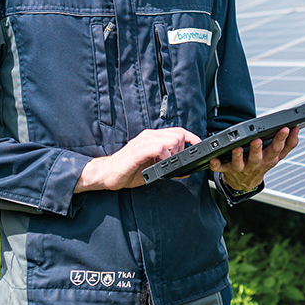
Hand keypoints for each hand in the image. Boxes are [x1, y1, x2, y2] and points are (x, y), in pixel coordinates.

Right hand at [74, 127, 199, 191]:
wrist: (106, 173)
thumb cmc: (127, 170)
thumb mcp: (152, 169)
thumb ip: (169, 167)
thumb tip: (186, 172)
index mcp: (153, 138)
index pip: (178, 131)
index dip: (192, 137)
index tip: (199, 145)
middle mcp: (149, 136)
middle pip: (178, 134)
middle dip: (182, 150)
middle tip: (173, 162)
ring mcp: (143, 142)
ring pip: (171, 139)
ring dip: (174, 153)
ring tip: (166, 163)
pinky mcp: (138, 151)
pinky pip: (158, 147)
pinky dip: (164, 156)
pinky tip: (160, 164)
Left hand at [209, 126, 298, 192]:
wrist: (244, 184)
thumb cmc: (261, 165)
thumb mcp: (277, 157)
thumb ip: (288, 145)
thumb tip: (297, 130)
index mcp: (268, 159)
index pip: (277, 149)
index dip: (282, 140)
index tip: (285, 129)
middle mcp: (255, 164)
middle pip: (258, 157)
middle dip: (258, 149)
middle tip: (258, 140)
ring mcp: (241, 168)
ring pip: (239, 164)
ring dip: (238, 157)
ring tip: (237, 149)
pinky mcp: (227, 170)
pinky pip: (220, 168)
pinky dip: (216, 165)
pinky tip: (213, 159)